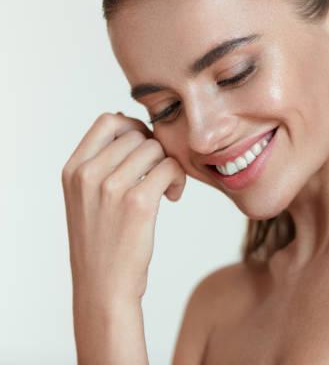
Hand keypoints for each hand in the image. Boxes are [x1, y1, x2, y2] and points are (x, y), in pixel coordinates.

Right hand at [61, 112, 186, 303]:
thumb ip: (100, 162)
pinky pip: (170, 167)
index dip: (134, 128)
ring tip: (165, 188)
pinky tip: (173, 197)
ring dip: (168, 165)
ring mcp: (111, 187)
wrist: (104, 285)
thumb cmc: (101, 241)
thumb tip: (127, 121)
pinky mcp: (138, 202)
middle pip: (137, 134)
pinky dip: (178, 178)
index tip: (145, 150)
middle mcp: (88, 174)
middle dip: (155, 151)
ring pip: (156, 149)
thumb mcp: (85, 197)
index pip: (108, 121)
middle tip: (158, 176)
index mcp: (73, 169)